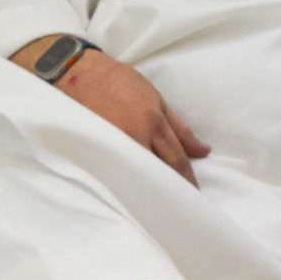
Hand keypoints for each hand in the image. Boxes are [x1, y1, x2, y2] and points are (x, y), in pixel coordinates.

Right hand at [13, 37, 210, 185]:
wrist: (77, 74)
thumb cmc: (120, 82)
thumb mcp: (156, 99)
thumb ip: (179, 128)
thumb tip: (203, 151)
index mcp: (152, 123)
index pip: (176, 160)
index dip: (187, 180)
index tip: (194, 194)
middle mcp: (133, 138)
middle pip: (157, 173)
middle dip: (169, 190)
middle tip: (178, 205)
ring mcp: (112, 146)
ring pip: (136, 177)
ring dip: (148, 190)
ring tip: (158, 202)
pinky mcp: (94, 152)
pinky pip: (115, 173)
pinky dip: (126, 182)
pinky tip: (132, 192)